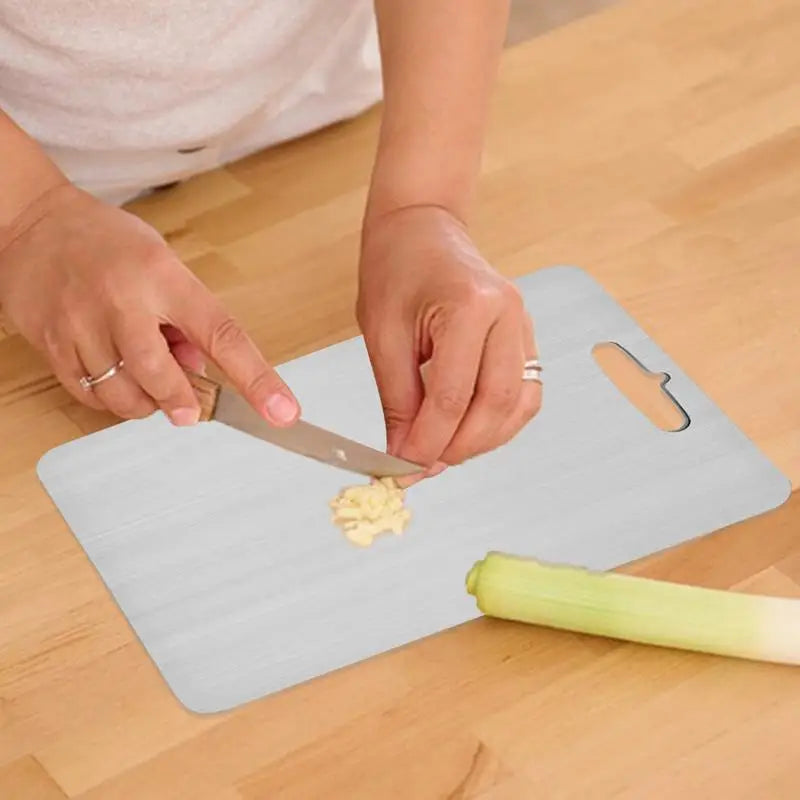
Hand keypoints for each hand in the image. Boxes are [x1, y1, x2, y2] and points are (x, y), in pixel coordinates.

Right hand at [0, 184, 299, 426]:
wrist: (33, 222)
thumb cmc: (109, 242)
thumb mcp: (164, 265)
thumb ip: (187, 318)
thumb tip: (199, 369)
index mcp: (165, 278)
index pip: (223, 335)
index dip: (257, 379)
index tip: (283, 410)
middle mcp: (124, 301)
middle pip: (161, 376)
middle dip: (180, 401)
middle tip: (187, 407)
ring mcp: (82, 324)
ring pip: (123, 396)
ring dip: (145, 402)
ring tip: (144, 377)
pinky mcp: (51, 344)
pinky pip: (88, 395)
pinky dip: (110, 400)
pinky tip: (115, 376)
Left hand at [357, 205, 540, 479]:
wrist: (421, 226)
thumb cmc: (395, 267)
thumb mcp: (382, 334)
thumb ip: (398, 398)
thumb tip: (403, 454)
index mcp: (470, 306)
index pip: (452, 396)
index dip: (426, 442)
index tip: (401, 469)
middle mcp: (508, 315)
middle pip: (495, 406)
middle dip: (458, 448)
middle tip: (423, 467)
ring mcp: (523, 324)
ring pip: (519, 405)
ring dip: (483, 440)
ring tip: (443, 452)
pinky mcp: (525, 336)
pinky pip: (525, 392)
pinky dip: (500, 421)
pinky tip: (469, 430)